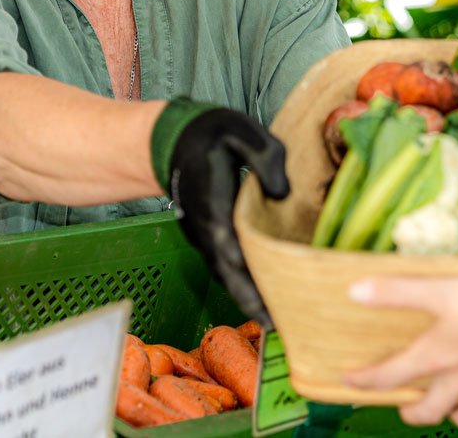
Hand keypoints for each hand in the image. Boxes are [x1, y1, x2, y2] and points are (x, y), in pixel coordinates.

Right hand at [151, 99, 288, 327]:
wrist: (174, 141)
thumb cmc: (212, 135)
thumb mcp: (240, 130)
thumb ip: (265, 156)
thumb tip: (283, 193)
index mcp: (213, 200)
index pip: (227, 238)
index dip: (243, 265)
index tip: (262, 291)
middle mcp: (205, 226)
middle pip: (227, 269)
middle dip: (250, 297)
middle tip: (277, 326)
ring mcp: (204, 236)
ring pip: (226, 274)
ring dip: (248, 297)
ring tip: (276, 322)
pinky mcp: (209, 238)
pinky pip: (226, 268)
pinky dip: (243, 286)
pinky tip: (264, 299)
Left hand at [344, 274, 457, 430]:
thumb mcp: (440, 290)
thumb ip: (397, 292)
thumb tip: (354, 291)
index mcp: (434, 357)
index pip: (389, 376)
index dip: (366, 380)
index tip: (351, 380)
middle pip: (429, 411)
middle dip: (415, 412)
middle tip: (409, 406)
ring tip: (456, 404)